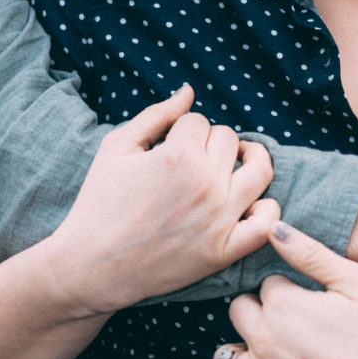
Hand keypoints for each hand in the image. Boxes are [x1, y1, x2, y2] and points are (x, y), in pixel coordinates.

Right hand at [42, 86, 278, 316]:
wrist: (90, 267)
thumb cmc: (100, 202)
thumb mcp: (118, 147)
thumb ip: (158, 114)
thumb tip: (190, 91)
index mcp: (179, 154)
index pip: (200, 121)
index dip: (184, 129)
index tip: (169, 145)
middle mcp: (206, 183)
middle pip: (230, 140)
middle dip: (210, 143)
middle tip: (191, 160)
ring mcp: (219, 219)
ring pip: (261, 170)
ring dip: (252, 160)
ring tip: (236, 164)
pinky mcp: (223, 252)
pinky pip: (266, 224)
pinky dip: (267, 210)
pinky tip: (250, 203)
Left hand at [211, 222, 357, 358]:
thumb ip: (310, 253)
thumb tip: (273, 227)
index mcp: (284, 305)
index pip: (266, 283)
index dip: (289, 289)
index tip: (313, 302)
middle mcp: (265, 341)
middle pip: (239, 312)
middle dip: (261, 313)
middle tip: (296, 325)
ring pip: (227, 357)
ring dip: (246, 352)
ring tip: (277, 356)